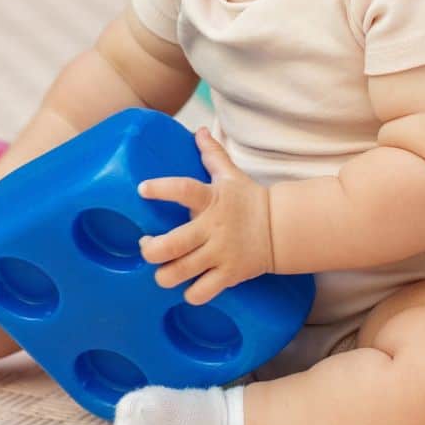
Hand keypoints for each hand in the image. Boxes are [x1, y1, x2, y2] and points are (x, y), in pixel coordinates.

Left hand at [137, 127, 274, 304]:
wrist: (282, 228)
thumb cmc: (248, 199)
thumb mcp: (231, 174)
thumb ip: (212, 154)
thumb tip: (199, 130)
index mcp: (211, 200)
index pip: (183, 190)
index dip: (161, 189)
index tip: (142, 189)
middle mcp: (213, 228)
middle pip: (173, 244)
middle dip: (151, 250)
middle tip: (146, 245)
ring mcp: (221, 253)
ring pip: (182, 272)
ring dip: (164, 275)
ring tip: (162, 270)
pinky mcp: (230, 274)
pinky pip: (203, 292)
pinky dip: (190, 294)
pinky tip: (186, 287)